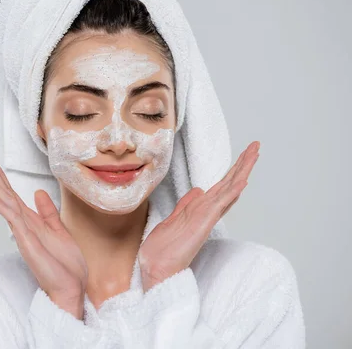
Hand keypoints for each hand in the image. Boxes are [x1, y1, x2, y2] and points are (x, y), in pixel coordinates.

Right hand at [0, 153, 87, 318]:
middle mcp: (23, 224)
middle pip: (3, 193)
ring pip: (4, 203)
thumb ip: (48, 212)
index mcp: (30, 220)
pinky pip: (13, 220)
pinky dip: (2, 206)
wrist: (71, 288)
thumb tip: (38, 193)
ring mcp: (23, 233)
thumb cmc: (65, 265)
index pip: (10, 192)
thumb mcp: (59, 231)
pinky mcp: (27, 242)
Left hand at [138, 141, 260, 290]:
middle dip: (242, 165)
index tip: (243, 155)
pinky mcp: (203, 224)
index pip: (221, 186)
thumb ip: (186, 206)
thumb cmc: (164, 249)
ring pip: (228, 190)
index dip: (232, 170)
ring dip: (242, 171)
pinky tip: (243, 180)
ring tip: (255, 153)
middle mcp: (207, 212)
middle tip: (256, 146)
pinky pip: (220, 205)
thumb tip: (198, 191)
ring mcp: (207, 218)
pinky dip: (232, 192)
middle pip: (229, 184)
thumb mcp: (173, 220)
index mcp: (200, 210)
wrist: (157, 268)